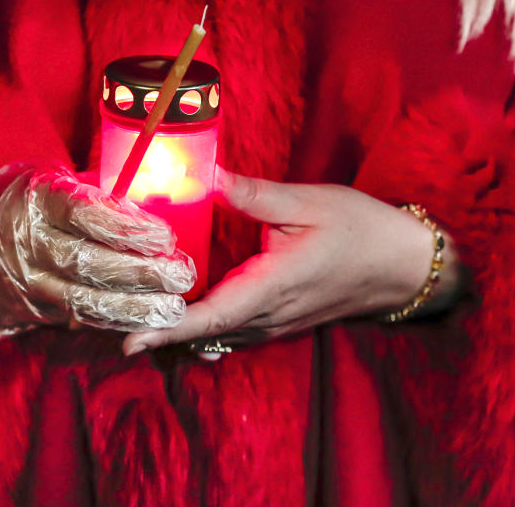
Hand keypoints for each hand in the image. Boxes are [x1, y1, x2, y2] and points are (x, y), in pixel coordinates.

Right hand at [0, 169, 195, 344]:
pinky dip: (115, 321)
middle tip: (181, 275)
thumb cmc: (38, 202)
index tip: (165, 237)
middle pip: (88, 262)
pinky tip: (148, 323)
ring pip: (84, 298)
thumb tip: (158, 207)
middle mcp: (30, 242)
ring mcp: (29, 280)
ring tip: (173, 309)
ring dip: (134, 307)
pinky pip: (79, 317)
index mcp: (40, 199)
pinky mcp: (34, 308)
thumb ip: (102, 195)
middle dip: (140, 272)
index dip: (127, 228)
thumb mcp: (61, 181)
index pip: (85, 214)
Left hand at [122, 169, 459, 355]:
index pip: (212, 315)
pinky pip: (232, 332)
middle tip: (110, 321)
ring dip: (176, 332)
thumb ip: (254, 195)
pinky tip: (177, 315)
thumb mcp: (310, 202)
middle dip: (157, 331)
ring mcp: (276, 324)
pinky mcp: (280, 322)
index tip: (131, 341)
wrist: (404, 266)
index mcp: (274, 284)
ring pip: (216, 337)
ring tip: (132, 319)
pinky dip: (201, 328)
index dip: (169, 329)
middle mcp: (270, 314)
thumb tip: (207, 175)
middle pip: (204, 333)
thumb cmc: (362, 229)